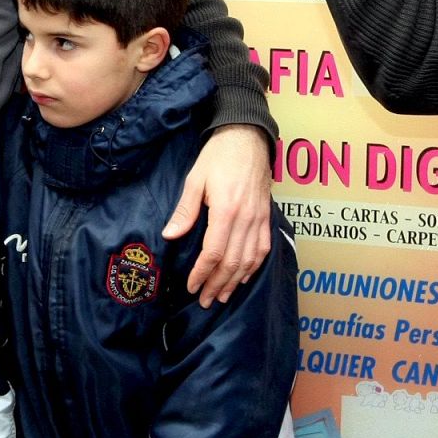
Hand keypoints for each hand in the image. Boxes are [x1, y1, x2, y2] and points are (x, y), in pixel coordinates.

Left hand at [162, 124, 272, 306]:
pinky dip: (253, 266)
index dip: (202, 273)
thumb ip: (185, 210)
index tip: (191, 286)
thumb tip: (171, 235)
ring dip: (235, 281)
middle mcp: (246, 218)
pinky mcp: (266, 216)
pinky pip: (263, 248)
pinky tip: (243, 276)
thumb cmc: (218, 156)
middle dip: (217, 284)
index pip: (214, 252)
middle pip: (232, 262)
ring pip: (249, 259)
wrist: (247, 136)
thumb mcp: (195, 179)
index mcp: (226, 210)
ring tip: (222, 295)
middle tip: (204, 300)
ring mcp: (259, 218)